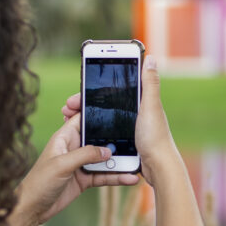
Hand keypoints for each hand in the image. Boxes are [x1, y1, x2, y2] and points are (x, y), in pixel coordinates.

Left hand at [9, 112, 138, 225]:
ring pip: (104, 159)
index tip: (116, 108)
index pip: (82, 118)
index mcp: (64, 138)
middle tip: (135, 138)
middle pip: (98, 138)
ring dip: (119, 161)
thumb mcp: (62, 165)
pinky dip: (116, 177)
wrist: (32, 208)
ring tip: (136, 163)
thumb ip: (85, 155)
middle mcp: (74, 148)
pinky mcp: (85, 179)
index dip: (96, 112)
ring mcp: (80, 164)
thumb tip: (108, 150)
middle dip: (115, 138)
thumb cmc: (39, 182)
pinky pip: (104, 175)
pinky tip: (129, 178)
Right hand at [61, 56, 175, 187]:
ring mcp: (128, 130)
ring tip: (67, 120)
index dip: (92, 90)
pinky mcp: (125, 144)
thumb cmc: (155, 137)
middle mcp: (133, 114)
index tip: (76, 93)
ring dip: (83, 119)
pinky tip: (80, 136)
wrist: (158, 168)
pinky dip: (90, 134)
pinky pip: (103, 135)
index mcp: (139, 103)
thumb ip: (149, 83)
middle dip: (83, 105)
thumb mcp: (150, 106)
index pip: (110, 91)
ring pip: (101, 120)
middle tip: (66, 108)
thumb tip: (150, 57)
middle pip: (102, 105)